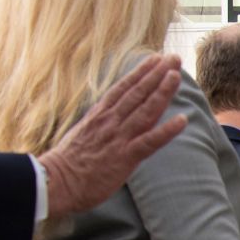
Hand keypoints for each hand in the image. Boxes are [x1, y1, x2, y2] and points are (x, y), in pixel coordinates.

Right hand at [39, 54, 187, 216]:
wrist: (57, 182)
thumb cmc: (70, 162)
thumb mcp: (86, 133)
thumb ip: (102, 124)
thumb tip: (113, 117)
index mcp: (100, 115)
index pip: (124, 88)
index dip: (141, 72)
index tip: (155, 58)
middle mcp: (111, 121)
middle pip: (138, 93)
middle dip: (157, 74)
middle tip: (174, 58)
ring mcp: (119, 137)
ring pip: (145, 110)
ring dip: (162, 92)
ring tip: (176, 76)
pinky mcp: (125, 156)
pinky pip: (150, 141)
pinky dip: (167, 130)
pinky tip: (182, 120)